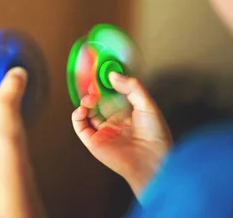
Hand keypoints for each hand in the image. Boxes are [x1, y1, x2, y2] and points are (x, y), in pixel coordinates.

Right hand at [72, 72, 172, 195]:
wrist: (153, 161)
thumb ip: (131, 87)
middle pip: (97, 102)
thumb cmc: (156, 136)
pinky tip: (82, 108)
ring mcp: (103, 131)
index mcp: (126, 113)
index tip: (100, 72)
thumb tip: (112, 75)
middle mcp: (113, 122)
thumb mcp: (147, 104)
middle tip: (91, 81)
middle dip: (92, 91)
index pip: (110, 94)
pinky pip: (80, 127)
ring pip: (87, 113)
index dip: (104, 84)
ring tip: (90, 97)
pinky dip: (77, 116)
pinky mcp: (94, 142)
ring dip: (85, 101)